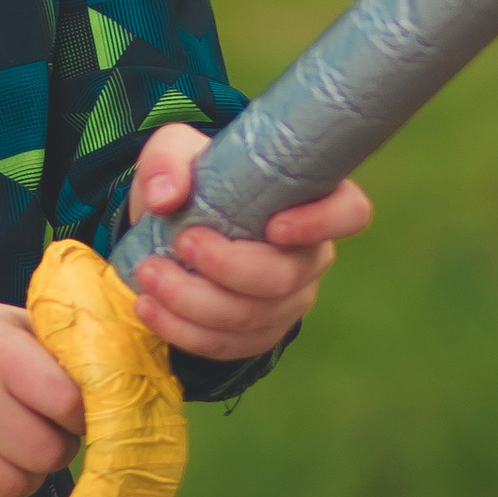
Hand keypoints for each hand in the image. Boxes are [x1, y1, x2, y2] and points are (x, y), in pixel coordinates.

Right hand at [0, 300, 84, 496]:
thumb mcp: (16, 327)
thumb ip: (63, 352)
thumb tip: (115, 388)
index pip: (69, 403)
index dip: (80, 412)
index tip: (69, 409)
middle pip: (48, 454)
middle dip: (55, 446)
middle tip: (39, 430)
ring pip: (19, 488)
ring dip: (25, 474)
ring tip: (8, 446)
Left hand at [124, 123, 370, 368]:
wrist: (175, 225)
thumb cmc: (195, 179)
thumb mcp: (175, 151)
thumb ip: (169, 162)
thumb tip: (166, 197)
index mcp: (312, 200)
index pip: (350, 212)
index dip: (322, 224)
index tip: (272, 225)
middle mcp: (310, 255)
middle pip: (285, 277)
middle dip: (227, 267)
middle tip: (180, 242)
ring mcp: (288, 301)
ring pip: (252, 317)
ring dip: (192, 302)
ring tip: (147, 276)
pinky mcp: (258, 333)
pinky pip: (228, 345)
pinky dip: (183, 331)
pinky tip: (148, 309)